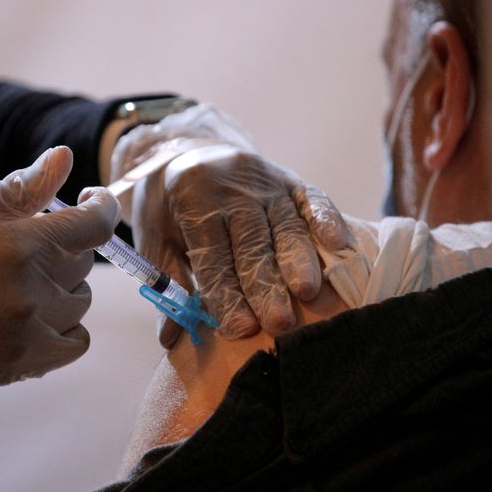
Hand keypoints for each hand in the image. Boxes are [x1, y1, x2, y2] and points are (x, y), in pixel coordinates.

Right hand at [0, 146, 119, 426]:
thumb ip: (18, 187)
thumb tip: (63, 158)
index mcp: (17, 246)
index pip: (94, 223)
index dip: (101, 205)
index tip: (91, 199)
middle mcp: (31, 293)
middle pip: (85, 262)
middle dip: (65, 244)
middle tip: (28, 242)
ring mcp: (28, 334)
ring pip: (80, 301)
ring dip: (63, 284)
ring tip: (22, 280)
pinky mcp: (20, 364)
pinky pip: (75, 343)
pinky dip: (66, 325)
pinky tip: (38, 314)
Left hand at [112, 105, 348, 346]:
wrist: (183, 150)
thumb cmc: (167, 206)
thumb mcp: (154, 239)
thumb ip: (165, 284)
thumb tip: (170, 340)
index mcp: (193, 201)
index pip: (213, 254)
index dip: (226, 293)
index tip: (241, 329)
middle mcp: (233, 189)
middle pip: (252, 244)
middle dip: (266, 286)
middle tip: (278, 323)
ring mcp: (265, 181)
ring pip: (285, 224)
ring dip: (298, 260)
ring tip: (306, 293)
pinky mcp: (289, 179)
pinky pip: (312, 197)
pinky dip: (326, 218)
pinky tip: (336, 244)